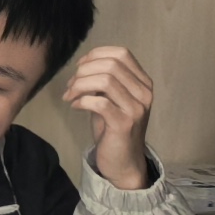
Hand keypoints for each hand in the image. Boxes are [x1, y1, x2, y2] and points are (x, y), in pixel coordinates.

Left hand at [61, 44, 157, 190]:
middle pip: (111, 65)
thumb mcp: (111, 98)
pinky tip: (75, 106)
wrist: (124, 161)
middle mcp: (144, 93)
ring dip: (80, 85)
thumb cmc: (113, 127)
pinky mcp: (124, 123)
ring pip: (105, 81)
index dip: (96, 55)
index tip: (79, 67)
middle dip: (84, 71)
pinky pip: (99, 102)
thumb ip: (103, 80)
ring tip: (70, 95)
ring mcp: (136, 108)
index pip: (121, 53)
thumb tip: (82, 66)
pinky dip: (81, 101)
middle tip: (70, 85)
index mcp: (143, 82)